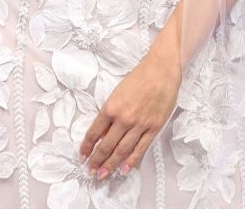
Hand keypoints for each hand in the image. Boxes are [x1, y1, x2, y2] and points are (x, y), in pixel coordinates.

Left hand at [79, 52, 180, 180]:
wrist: (161, 70)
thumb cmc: (139, 78)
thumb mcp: (117, 93)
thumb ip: (109, 114)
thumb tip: (101, 133)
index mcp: (111, 107)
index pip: (94, 133)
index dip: (87, 147)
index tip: (83, 155)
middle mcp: (123, 119)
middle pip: (106, 146)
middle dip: (97, 161)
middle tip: (91, 171)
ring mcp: (139, 125)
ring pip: (122, 151)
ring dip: (111, 165)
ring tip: (103, 174)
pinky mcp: (153, 128)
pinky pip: (141, 148)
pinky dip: (132, 161)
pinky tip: (124, 169)